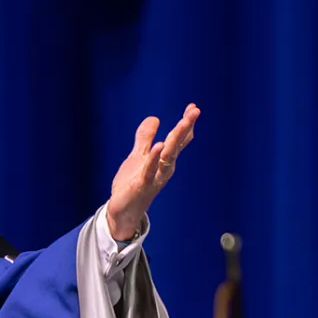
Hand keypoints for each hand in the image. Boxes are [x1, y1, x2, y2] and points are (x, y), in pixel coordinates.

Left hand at [106, 103, 198, 239]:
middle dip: (185, 128)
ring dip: (175, 139)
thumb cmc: (132, 184)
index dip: (186, 124)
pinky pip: (150, 170)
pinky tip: (158, 146)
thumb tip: (154, 118)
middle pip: (176, 145)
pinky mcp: (142, 185)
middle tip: (195, 112)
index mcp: (164, 160)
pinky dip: (154, 158)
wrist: (122, 211)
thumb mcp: (137, 157)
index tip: (193, 107)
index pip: (178, 140)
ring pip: (168, 156)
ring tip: (183, 123)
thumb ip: (145, 139)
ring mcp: (155, 177)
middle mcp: (164, 168)